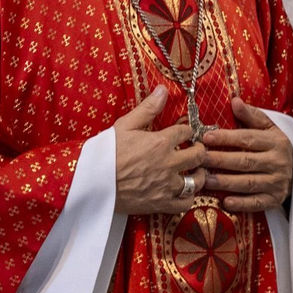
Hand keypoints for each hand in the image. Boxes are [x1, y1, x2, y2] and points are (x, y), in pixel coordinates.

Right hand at [114, 86, 207, 216]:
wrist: (93, 182)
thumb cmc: (107, 152)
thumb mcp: (126, 125)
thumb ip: (148, 108)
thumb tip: (163, 89)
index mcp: (161, 142)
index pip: (186, 132)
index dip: (188, 131)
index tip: (186, 133)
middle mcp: (168, 164)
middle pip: (198, 155)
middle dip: (200, 150)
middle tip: (197, 149)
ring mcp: (166, 186)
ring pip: (196, 181)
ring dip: (199, 175)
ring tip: (197, 171)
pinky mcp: (161, 204)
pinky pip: (185, 203)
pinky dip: (188, 198)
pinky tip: (185, 192)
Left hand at [201, 97, 292, 212]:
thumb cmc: (276, 145)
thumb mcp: (269, 127)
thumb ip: (251, 115)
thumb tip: (234, 100)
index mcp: (275, 141)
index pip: (247, 139)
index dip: (226, 138)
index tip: (206, 137)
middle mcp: (278, 162)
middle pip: (245, 161)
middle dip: (220, 160)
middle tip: (199, 160)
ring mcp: (277, 182)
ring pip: (249, 183)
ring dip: (226, 182)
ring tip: (205, 180)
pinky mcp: (275, 199)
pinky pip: (257, 203)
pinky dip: (242, 204)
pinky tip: (226, 202)